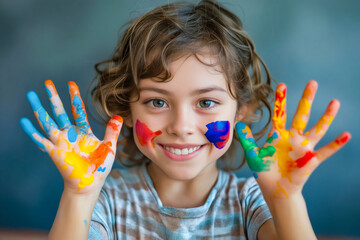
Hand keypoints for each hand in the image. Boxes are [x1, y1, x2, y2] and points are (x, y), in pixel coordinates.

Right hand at [20, 80, 122, 193]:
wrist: (90, 185)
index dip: (74, 98)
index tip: (71, 84)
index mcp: (83, 132)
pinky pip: (41, 141)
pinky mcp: (54, 152)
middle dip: (54, 98)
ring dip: (39, 109)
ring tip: (31, 95)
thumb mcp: (109, 147)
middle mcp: (70, 134)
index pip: (78, 111)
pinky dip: (32, 132)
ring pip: (48, 122)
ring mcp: (61, 142)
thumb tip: (118, 116)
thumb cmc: (99, 167)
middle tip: (47, 82)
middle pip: (59, 112)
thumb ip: (112, 132)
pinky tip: (24, 121)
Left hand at [235, 80, 350, 198]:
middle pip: (302, 115)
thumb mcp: (253, 154)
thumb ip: (247, 139)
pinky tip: (346, 135)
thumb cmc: (264, 171)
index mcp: (279, 134)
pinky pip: (326, 151)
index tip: (282, 85)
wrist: (275, 189)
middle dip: (306, 99)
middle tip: (312, 83)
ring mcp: (304, 147)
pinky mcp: (311, 159)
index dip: (281, 100)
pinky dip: (336, 144)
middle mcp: (293, 137)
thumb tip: (238, 124)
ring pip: (318, 128)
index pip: (280, 113)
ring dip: (327, 116)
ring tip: (335, 102)